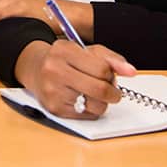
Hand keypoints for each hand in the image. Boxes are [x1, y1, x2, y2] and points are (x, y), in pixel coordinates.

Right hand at [14, 40, 135, 119]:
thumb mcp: (86, 51)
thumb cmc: (65, 60)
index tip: (108, 75)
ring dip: (102, 102)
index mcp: (64, 50)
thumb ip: (110, 59)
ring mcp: (53, 90)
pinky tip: (82, 99)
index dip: (111, 74)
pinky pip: (86, 115)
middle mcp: (54, 69)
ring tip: (94, 94)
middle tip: (112, 91)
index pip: (101, 69)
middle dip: (113, 93)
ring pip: (96, 105)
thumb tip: (130, 71)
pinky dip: (90, 110)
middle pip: (100, 89)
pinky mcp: (54, 108)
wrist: (35, 69)